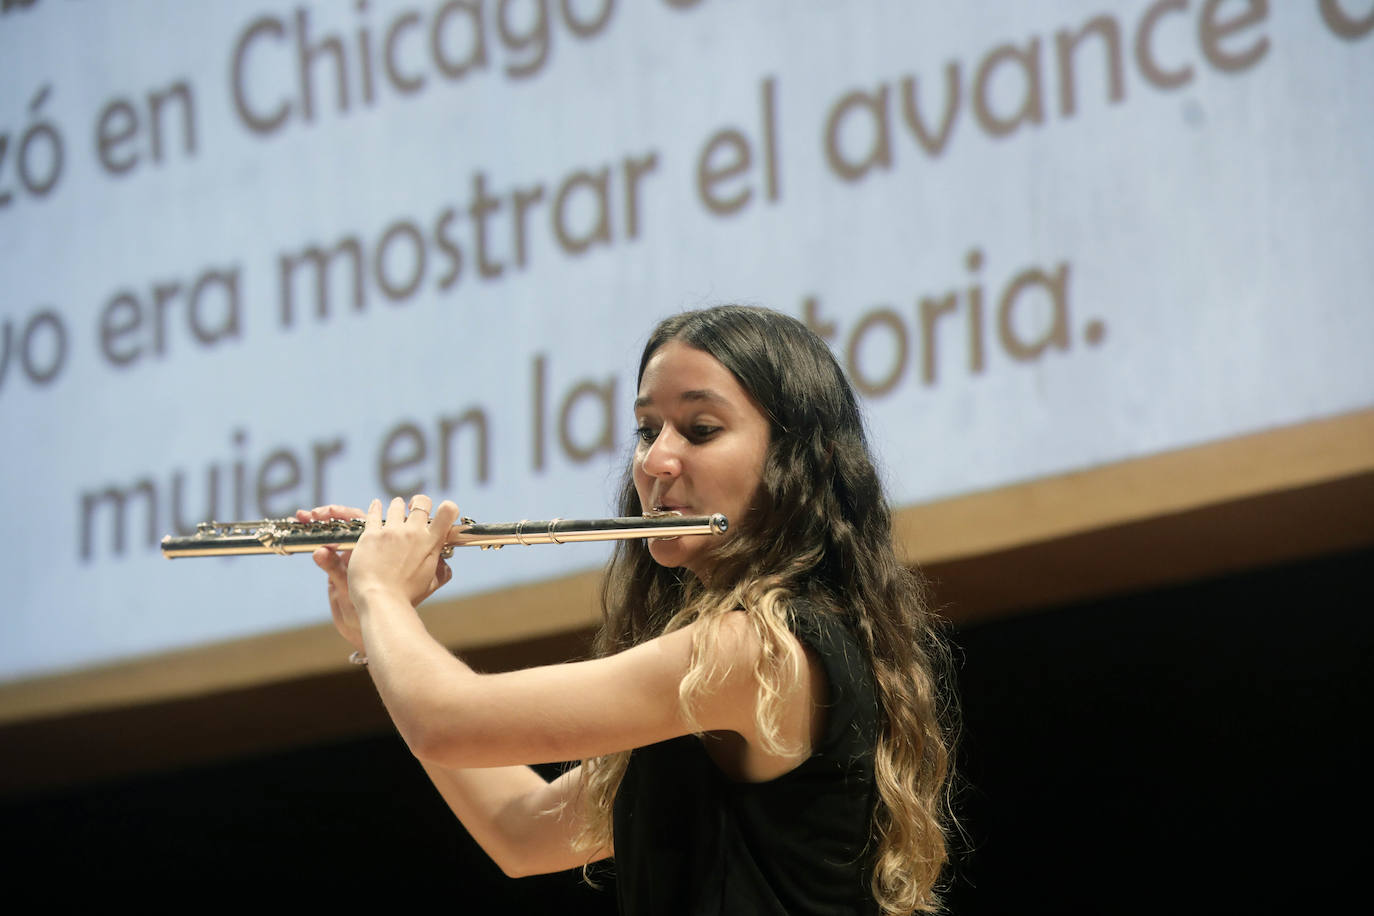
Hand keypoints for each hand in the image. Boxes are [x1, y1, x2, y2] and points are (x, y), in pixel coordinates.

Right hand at [296, 504, 368, 652]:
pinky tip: (302, 535)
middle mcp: (365, 551)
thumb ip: (334, 569)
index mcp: (374, 550)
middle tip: (306, 515)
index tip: (320, 513)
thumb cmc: (369, 609)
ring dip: (319, 524)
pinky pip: (329, 550)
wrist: (370, 627)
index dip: (339, 514)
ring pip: (337, 535)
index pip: (358, 522)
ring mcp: (352, 559)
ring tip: (300, 518)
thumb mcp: (349, 588)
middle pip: (346, 524)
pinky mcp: (340, 569)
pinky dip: (315, 540)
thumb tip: (319, 551)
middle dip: (326, 516)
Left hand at [346, 495, 459, 612]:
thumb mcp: (431, 584)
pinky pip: (374, 513)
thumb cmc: (406, 596)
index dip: (447, 507)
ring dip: (398, 505)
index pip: (448, 511)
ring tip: (396, 507)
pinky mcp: (371, 534)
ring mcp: (391, 532)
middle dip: (420, 503)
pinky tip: (376, 504)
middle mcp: (413, 532)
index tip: (440, 513)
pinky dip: (376, 507)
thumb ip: (442, 571)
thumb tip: (446, 565)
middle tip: (414, 508)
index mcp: (430, 543)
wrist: (380, 599)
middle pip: (422, 502)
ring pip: (397, 504)